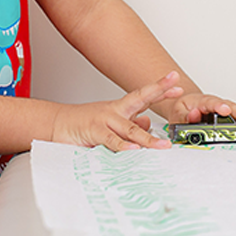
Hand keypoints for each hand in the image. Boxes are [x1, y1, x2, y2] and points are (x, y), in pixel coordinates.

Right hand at [51, 71, 183, 151]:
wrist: (57, 124)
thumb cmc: (85, 124)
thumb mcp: (112, 123)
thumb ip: (130, 124)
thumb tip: (148, 123)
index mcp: (121, 108)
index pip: (145, 96)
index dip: (161, 89)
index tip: (178, 85)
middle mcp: (115, 110)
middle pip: (141, 99)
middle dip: (159, 91)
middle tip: (177, 86)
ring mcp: (105, 120)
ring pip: (130, 129)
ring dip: (147, 138)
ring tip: (162, 145)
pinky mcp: (94, 132)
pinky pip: (111, 140)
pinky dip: (122, 146)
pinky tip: (133, 150)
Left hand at [163, 92, 235, 127]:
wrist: (187, 107)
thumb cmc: (183, 111)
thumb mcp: (176, 114)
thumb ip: (183, 117)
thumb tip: (193, 115)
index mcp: (202, 102)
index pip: (211, 103)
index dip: (219, 106)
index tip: (225, 110)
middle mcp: (218, 103)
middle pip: (232, 106)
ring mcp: (227, 108)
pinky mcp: (233, 114)